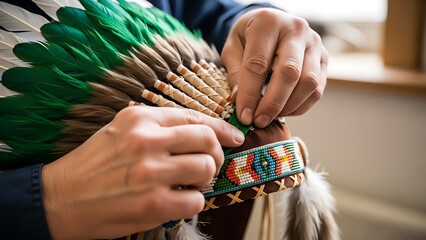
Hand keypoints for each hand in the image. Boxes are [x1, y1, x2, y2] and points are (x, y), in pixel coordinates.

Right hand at [42, 106, 243, 238]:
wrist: (59, 198)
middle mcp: (146, 140)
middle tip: (207, 165)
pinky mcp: (153, 203)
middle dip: (216, 154)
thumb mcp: (120, 131)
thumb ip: (158, 127)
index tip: (234, 136)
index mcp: (139, 118)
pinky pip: (196, 200)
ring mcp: (150, 172)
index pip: (195, 117)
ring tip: (187, 184)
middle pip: (207, 141)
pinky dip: (192, 202)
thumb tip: (201, 132)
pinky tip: (176, 201)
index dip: (221, 128)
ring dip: (203, 179)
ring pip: (207, 168)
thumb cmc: (92, 164)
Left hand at [222, 8, 327, 127]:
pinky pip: (317, 89)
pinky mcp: (324, 59)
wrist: (270, 24)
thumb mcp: (232, 48)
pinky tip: (283, 111)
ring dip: (288, 107)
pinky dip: (300, 106)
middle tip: (258, 121)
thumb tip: (241, 102)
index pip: (258, 63)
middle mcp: (296, 30)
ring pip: (308, 83)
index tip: (243, 115)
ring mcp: (314, 44)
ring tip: (269, 117)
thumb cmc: (248, 37)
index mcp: (268, 23)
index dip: (250, 93)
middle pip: (289, 73)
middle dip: (272, 103)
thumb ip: (236, 73)